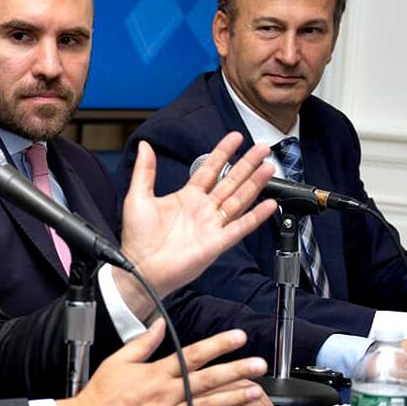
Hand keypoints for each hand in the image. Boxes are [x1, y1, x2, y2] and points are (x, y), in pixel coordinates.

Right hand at [56, 321, 277, 405]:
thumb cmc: (100, 397)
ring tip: (256, 392)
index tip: (238, 337)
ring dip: (235, 399)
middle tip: (258, 364)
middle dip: (236, 370)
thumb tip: (160, 325)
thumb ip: (142, 342)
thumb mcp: (117, 361)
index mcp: (155, 374)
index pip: (192, 354)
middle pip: (208, 380)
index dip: (218, 345)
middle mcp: (166, 395)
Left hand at [114, 132, 277, 319]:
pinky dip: (255, 216)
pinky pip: (240, 227)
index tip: (235, 138)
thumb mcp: (138, 197)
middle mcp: (202, 210)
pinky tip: (269, 204)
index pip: (209, 170)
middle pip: (230, 181)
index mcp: (186, 197)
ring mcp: (212, 225)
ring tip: (268, 168)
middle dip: (246, 164)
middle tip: (261, 148)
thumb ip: (145, 171)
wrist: (139, 267)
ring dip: (254, 184)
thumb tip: (144, 145)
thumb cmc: (137, 238)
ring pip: (238, 200)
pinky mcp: (217, 242)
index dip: (222, 153)